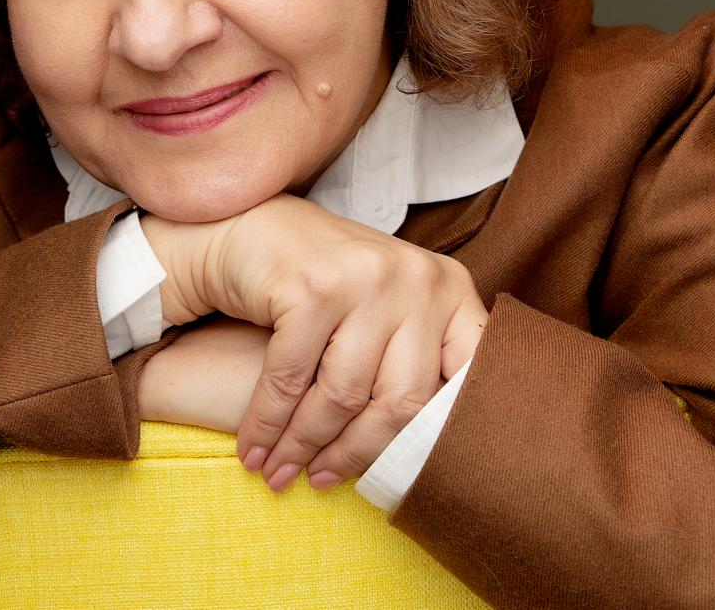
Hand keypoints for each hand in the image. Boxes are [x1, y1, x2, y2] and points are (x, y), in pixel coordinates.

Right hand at [141, 194, 487, 491]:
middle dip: (357, 455)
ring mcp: (365, 278)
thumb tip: (438, 461)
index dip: (432, 441)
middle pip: (402, 402)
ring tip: (282, 471)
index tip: (398, 477)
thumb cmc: (325, 287)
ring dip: (305, 445)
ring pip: (343, 396)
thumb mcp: (389, 311)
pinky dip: (266, 424)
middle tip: (324, 480)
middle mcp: (417, 277)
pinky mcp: (312, 287)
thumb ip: (417, 363)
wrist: (252, 234)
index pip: (463, 381)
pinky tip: (254, 450)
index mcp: (450, 287)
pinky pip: (289, 379)